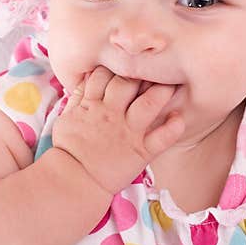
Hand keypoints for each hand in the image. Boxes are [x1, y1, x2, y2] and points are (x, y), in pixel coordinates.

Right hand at [51, 65, 185, 194]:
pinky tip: (179, 118)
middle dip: (141, 72)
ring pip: (149, 104)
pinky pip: (162, 138)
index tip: (124, 64)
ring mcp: (128, 132)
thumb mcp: (66, 119)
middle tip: (153, 67)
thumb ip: (77, 99)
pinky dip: (173, 128)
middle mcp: (111, 114)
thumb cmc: (69, 150)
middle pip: (128, 82)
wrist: (74, 180)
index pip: (104, 75)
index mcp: (92, 105)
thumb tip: (85, 80)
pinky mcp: (140, 152)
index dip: (115, 66)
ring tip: (172, 85)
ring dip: (162, 92)